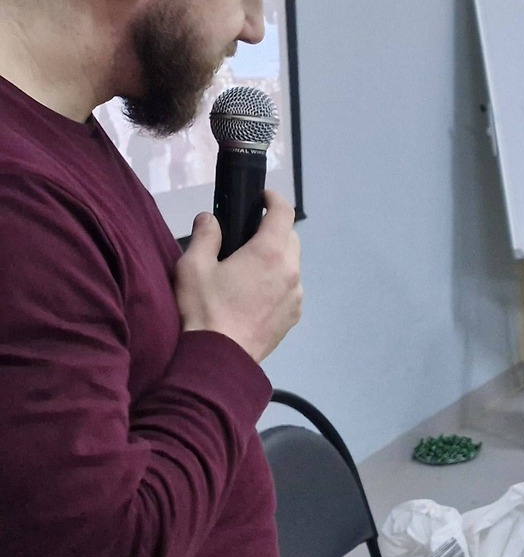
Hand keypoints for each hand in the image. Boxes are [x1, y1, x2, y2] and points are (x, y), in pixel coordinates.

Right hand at [176, 191, 302, 361]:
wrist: (219, 358)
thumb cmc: (205, 310)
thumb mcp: (193, 267)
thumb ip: (205, 236)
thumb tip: (211, 218)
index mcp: (269, 253)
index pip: (283, 213)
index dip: (274, 200)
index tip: (262, 197)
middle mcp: (291, 271)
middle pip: (290, 238)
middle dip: (273, 230)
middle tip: (248, 234)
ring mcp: (296, 295)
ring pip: (292, 264)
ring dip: (276, 258)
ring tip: (249, 267)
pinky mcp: (294, 315)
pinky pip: (291, 288)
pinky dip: (278, 282)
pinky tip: (255, 293)